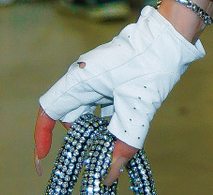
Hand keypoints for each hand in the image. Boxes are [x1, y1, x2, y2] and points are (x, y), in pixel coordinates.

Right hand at [34, 6, 204, 168]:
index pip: (49, 110)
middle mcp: (84, 78)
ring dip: (94, 131)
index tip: (44, 159)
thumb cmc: (151, 64)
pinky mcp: (112, 80)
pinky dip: (106, 123)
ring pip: (86, 111)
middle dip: (76, 138)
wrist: (170, 37)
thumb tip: (109, 174)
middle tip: (90, 158)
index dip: (42, 136)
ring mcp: (98, 78)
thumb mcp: (138, 107)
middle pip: (68, 114)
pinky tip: (120, 134)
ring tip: (107, 149)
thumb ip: (123, 142)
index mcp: (80, 79)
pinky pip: (100, 106)